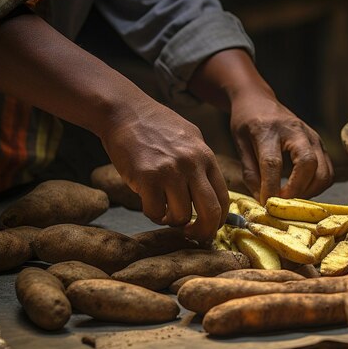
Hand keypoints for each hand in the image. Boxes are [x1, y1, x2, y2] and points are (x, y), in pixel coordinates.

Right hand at [100, 101, 228, 241]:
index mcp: (205, 157)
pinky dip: (153, 215)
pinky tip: (150, 204)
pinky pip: (155, 212)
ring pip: (181, 216)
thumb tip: (211, 192)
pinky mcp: (147, 179)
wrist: (124, 112)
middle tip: (195, 236)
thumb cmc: (156, 125)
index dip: (220, 219)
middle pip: (210, 212)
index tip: (211, 227)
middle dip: (204, 232)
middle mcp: (192, 165)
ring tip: (165, 211)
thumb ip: (202, 163)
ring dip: (173, 221)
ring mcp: (170, 172)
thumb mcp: (190, 138)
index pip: (223, 197)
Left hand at [230, 93, 333, 202]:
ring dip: (309, 191)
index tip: (266, 203)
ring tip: (291, 198)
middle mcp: (296, 130)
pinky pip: (327, 172)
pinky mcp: (320, 144)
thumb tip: (263, 199)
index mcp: (269, 129)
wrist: (259, 100)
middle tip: (281, 203)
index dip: (270, 187)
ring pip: (323, 171)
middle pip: (307, 164)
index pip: (273, 163)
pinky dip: (317, 186)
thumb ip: (250, 173)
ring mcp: (312, 137)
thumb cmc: (246, 122)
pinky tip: (301, 189)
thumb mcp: (239, 144)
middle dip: (296, 190)